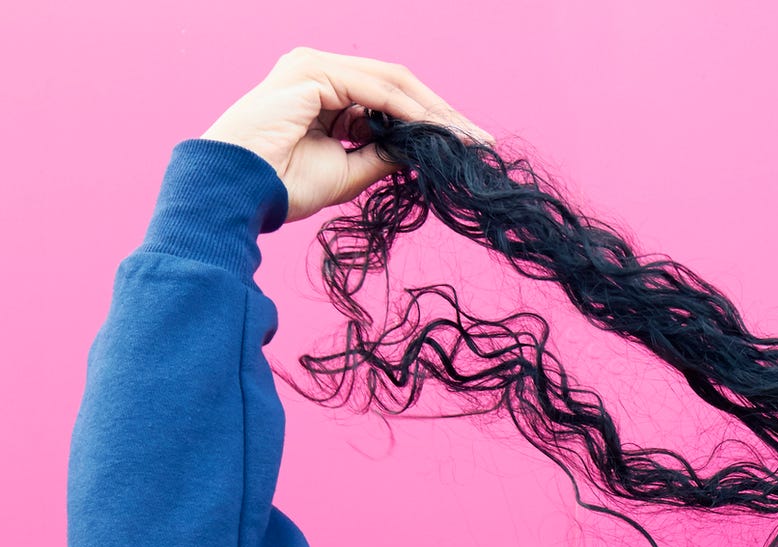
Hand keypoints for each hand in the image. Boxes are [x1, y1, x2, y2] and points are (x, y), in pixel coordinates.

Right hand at [201, 47, 493, 225]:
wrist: (237, 190)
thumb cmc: (282, 185)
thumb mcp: (349, 170)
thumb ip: (384, 154)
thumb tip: (423, 152)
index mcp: (324, 91)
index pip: (390, 97)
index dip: (431, 120)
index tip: (468, 146)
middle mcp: (319, 71)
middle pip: (397, 84)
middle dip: (442, 113)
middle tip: (480, 142)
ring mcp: (313, 65)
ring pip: (393, 83)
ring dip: (434, 112)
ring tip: (466, 140)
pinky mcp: (312, 71)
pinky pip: (377, 91)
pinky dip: (411, 112)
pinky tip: (436, 133)